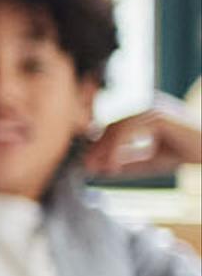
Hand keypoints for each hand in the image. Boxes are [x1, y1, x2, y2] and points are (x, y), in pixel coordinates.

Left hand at [86, 102, 201, 177]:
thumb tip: (102, 168)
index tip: (90, 164)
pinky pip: (128, 130)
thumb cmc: (187, 152)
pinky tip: (113, 165)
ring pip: (118, 127)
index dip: (101, 145)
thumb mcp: (152, 159)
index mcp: (148, 112)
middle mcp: (149, 105)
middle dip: (98, 148)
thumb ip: (129, 160)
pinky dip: (116, 149)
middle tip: (87, 167)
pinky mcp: (157, 114)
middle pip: (113, 125)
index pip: (116, 126)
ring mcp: (153, 106)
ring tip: (99, 169)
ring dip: (105, 150)